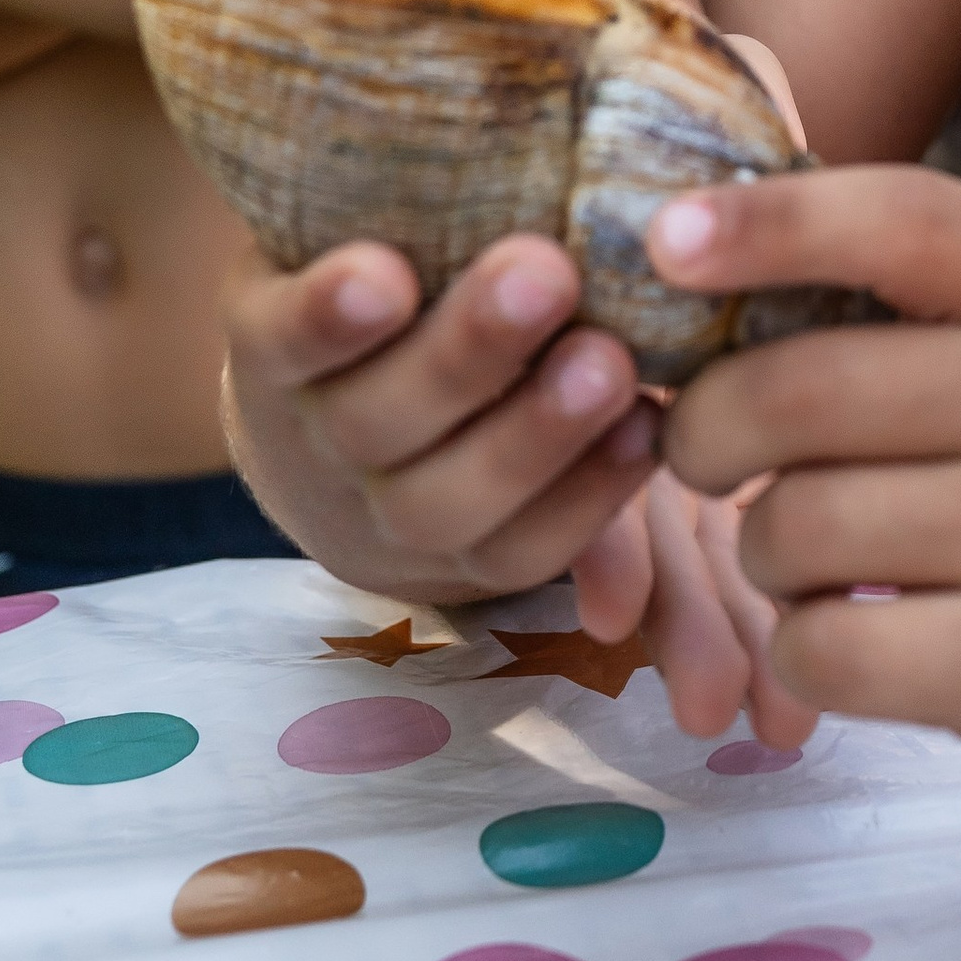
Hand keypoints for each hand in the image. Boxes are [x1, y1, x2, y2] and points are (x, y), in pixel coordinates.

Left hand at [218, 231, 813, 744]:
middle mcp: (387, 503)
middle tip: (605, 354)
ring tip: (535, 273)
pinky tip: (378, 275)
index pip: (534, 543)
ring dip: (459, 353)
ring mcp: (316, 426)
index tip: (651, 426)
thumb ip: (622, 513)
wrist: (310, 362)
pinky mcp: (258, 337)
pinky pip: (284, 339)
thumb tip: (702, 687)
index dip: (589, 493)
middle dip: (531, 432)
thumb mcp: (549, 468)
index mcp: (471, 537)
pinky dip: (328, 312)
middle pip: (453, 496)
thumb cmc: (477, 404)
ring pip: (380, 418)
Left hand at [654, 164, 960, 842]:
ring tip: (818, 565)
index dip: (770, 219)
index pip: (904, 220)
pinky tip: (857, 646)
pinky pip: (830, 645)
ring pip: (796, 525)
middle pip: (799, 387)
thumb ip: (947, 326)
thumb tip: (724, 289)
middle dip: (710, 428)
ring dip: (767, 553)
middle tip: (701, 453)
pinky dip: (806, 651)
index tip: (666, 237)